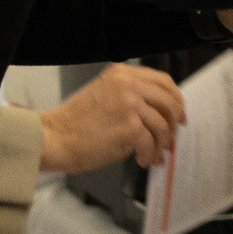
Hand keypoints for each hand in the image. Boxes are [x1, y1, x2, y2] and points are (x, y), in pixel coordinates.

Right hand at [39, 62, 186, 175]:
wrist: (53, 137)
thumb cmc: (74, 122)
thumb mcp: (103, 94)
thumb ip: (130, 96)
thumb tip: (158, 114)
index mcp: (122, 74)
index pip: (163, 81)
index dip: (176, 100)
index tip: (179, 114)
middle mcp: (128, 85)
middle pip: (170, 101)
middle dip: (174, 123)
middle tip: (171, 139)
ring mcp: (130, 105)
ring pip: (162, 125)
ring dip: (160, 144)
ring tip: (152, 154)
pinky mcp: (129, 128)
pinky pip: (150, 143)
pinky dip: (149, 154)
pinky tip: (141, 160)